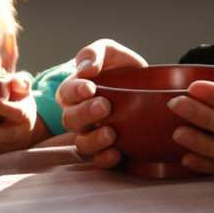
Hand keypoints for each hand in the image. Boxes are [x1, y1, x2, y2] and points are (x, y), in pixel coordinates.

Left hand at [0, 73, 48, 156]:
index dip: (6, 109)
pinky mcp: (0, 155)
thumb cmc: (20, 105)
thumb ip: (21, 83)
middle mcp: (18, 134)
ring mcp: (9, 147)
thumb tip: (15, 80)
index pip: (18, 112)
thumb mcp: (24, 92)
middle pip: (6, 136)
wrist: (30, 130)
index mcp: (24, 116)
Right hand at [56, 38, 147, 167]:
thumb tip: (86, 69)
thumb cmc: (120, 67)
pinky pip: (99, 161)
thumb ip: (94, 53)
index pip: (66, 93)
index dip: (74, 92)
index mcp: (74, 91)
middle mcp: (79, 116)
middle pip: (70, 120)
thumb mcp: (109, 51)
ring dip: (94, 140)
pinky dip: (105, 159)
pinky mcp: (108, 149)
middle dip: (86, 114)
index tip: (90, 88)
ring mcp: (91, 134)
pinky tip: (117, 153)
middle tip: (105, 106)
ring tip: (111, 133)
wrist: (147, 87)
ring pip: (82, 144)